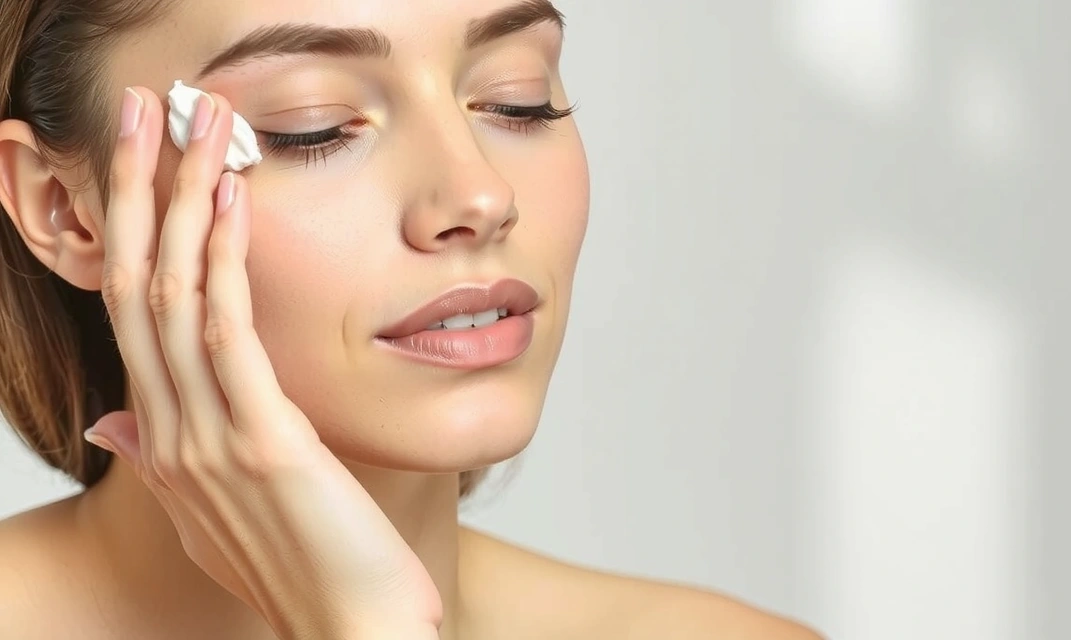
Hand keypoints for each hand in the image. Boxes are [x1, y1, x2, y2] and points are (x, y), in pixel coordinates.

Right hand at [84, 86, 440, 638]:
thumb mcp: (214, 510)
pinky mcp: (260, 439)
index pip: (131, 314)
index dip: (129, 231)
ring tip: (186, 120)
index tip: (141, 164)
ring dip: (175, 197)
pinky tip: (229, 196)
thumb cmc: (301, 566)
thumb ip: (161, 458)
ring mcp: (208, 436)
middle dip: (135, 190)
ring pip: (172, 294)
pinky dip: (222, 257)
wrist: (350, 630)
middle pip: (136, 286)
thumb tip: (120, 416)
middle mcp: (168, 431)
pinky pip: (227, 331)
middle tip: (141, 109)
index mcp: (162, 439)